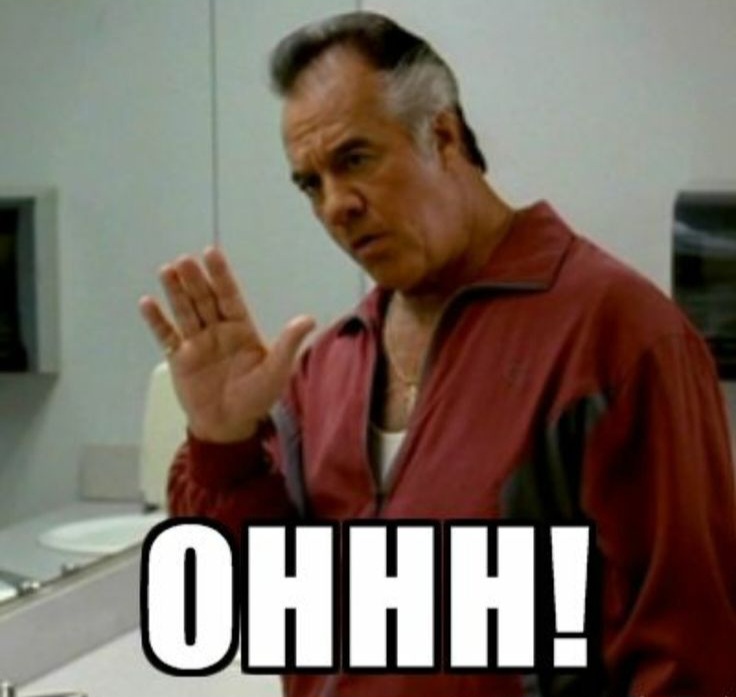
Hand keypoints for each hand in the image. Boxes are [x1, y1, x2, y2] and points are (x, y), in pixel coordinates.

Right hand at [138, 246, 314, 442]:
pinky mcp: (179, 358)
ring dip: (175, 292)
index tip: (212, 253)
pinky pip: (167, 336)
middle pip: (204, 300)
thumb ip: (288, 344)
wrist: (229, 425)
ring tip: (166, 271)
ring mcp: (197, 342)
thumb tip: (309, 319)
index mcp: (241, 328)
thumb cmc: (257, 398)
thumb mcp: (276, 371)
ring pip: (185, 312)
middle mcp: (218, 330)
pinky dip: (157, 321)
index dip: (221, 275)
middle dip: (195, 280)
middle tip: (184, 260)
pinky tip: (146, 303)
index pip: (229, 295)